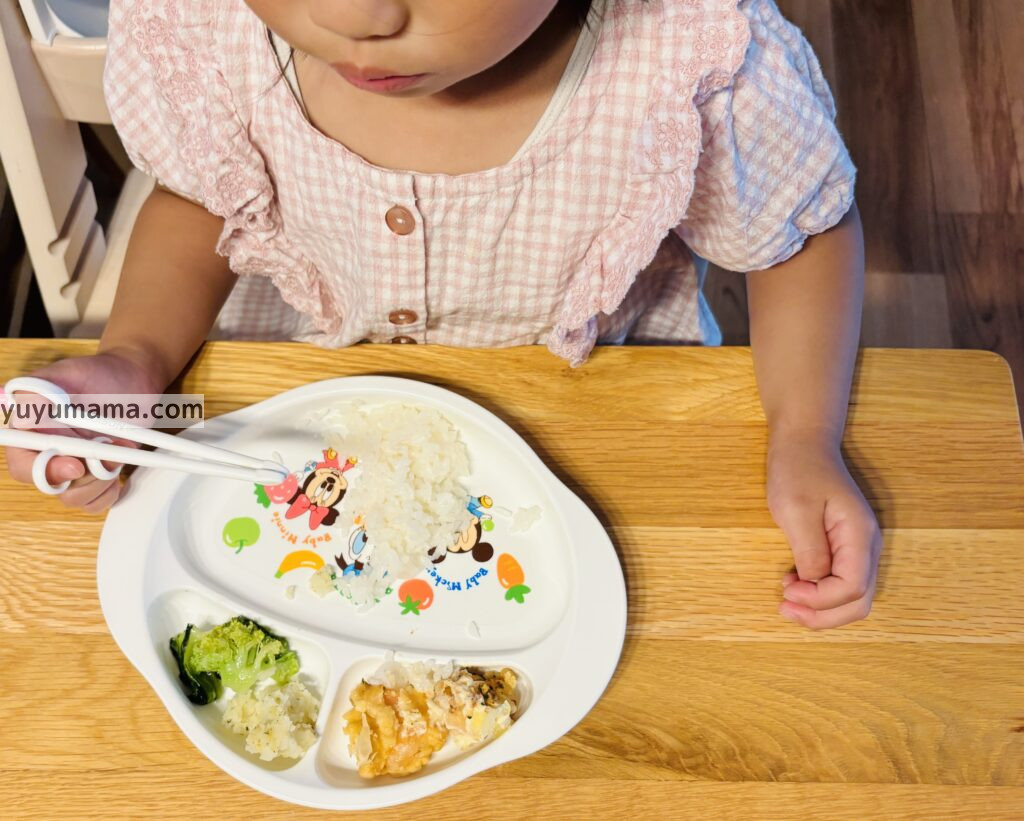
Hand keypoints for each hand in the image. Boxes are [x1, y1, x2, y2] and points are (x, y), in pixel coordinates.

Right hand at [3, 351, 164, 512]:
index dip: (45, 471)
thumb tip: (25, 419)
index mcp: (30, 432)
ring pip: (76, 498)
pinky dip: (112, 491)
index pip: (23, 465)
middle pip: (51, 487)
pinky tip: (121, 471)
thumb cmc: (98, 373)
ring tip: (121, 447)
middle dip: (83, 476)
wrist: (132, 378)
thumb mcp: (66, 373)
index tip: (75, 464)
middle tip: (108, 455)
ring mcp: (74, 467)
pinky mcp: (97, 476)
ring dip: (102, 479)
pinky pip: (97, 502)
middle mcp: (48, 454)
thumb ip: (39, 394)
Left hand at [766, 429, 881, 628]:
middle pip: (859, 602)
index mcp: (859, 535)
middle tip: (785, 609)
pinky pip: (842, 584)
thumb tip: (815, 584)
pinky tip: (796, 586)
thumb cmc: (797, 470)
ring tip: (788, 602)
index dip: (820, 600)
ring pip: (853, 598)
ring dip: (822, 609)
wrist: (803, 443)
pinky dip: (822, 596)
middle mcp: (867, 546)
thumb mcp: (796, 510)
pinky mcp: (846, 548)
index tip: (787, 590)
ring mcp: (859, 548)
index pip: (852, 587)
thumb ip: (810, 551)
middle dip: (822, 615)